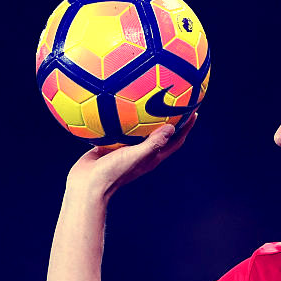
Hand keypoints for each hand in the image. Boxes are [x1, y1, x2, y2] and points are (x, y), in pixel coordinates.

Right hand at [66, 113, 196, 197]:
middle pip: (160, 133)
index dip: (186, 128)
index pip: (175, 141)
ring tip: (147, 97)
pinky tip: (118, 102)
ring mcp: (126, 149)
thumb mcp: (136, 156)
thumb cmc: (113, 173)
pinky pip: (119, 129)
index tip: (193, 112)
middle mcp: (142, 153)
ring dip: (145, 116)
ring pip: (139, 130)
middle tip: (173, 100)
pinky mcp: (111, 145)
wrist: (87, 184)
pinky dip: (122, 117)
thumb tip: (171, 127)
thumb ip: (153, 143)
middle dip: (169, 118)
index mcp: (152, 157)